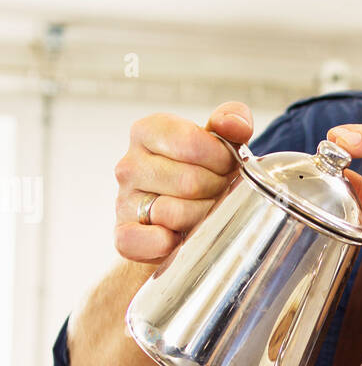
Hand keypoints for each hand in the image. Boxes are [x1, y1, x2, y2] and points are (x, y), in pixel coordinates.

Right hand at [114, 102, 253, 261]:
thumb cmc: (201, 174)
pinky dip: (167, 244)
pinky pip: (145, 241)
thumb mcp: (219, 141)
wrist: (181, 219)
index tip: (226, 167)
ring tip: (202, 212)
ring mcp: (122, 200)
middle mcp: (129, 164)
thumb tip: (234, 125)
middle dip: (216, 191)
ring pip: (174, 213)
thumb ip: (232, 121)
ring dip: (200, 218)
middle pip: (189, 181)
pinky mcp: (123, 236)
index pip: (191, 142)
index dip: (221, 159)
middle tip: (217, 193)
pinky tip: (179, 237)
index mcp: (148, 131)